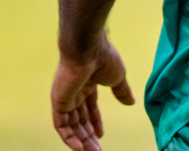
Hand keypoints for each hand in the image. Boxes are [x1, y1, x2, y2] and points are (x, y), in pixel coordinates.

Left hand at [51, 35, 134, 150]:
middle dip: (88, 135)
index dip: (94, 121)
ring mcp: (65, 95)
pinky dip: (68, 137)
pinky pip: (60, 123)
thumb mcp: (117, 77)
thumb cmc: (103, 58)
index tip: (101, 136)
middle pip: (79, 118)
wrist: (88, 48)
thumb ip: (121, 91)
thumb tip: (130, 102)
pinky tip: (79, 148)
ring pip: (70, 124)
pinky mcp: (58, 100)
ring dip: (80, 140)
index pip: (88, 106)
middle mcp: (73, 90)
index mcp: (86, 83)